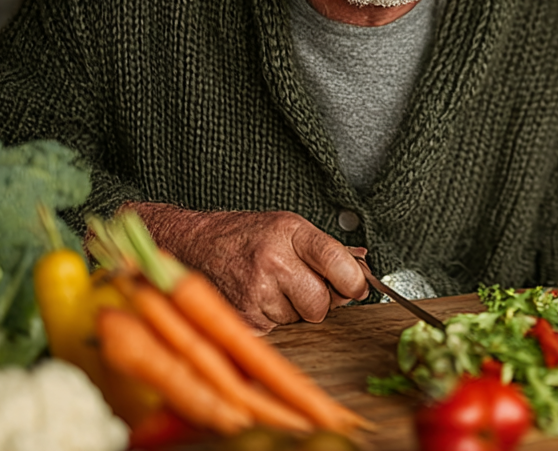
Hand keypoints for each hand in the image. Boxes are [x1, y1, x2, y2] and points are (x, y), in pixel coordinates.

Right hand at [129, 202, 368, 332]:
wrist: (195, 244)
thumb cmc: (246, 235)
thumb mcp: (288, 228)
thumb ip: (327, 248)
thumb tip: (361, 264)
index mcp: (290, 233)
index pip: (338, 262)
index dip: (354, 281)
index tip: (357, 288)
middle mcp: (272, 261)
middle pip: (321, 303)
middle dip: (320, 302)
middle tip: (304, 288)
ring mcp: (254, 291)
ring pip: (300, 320)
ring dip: (294, 311)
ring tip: (273, 288)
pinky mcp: (242, 316)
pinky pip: (277, 330)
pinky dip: (274, 320)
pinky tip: (259, 299)